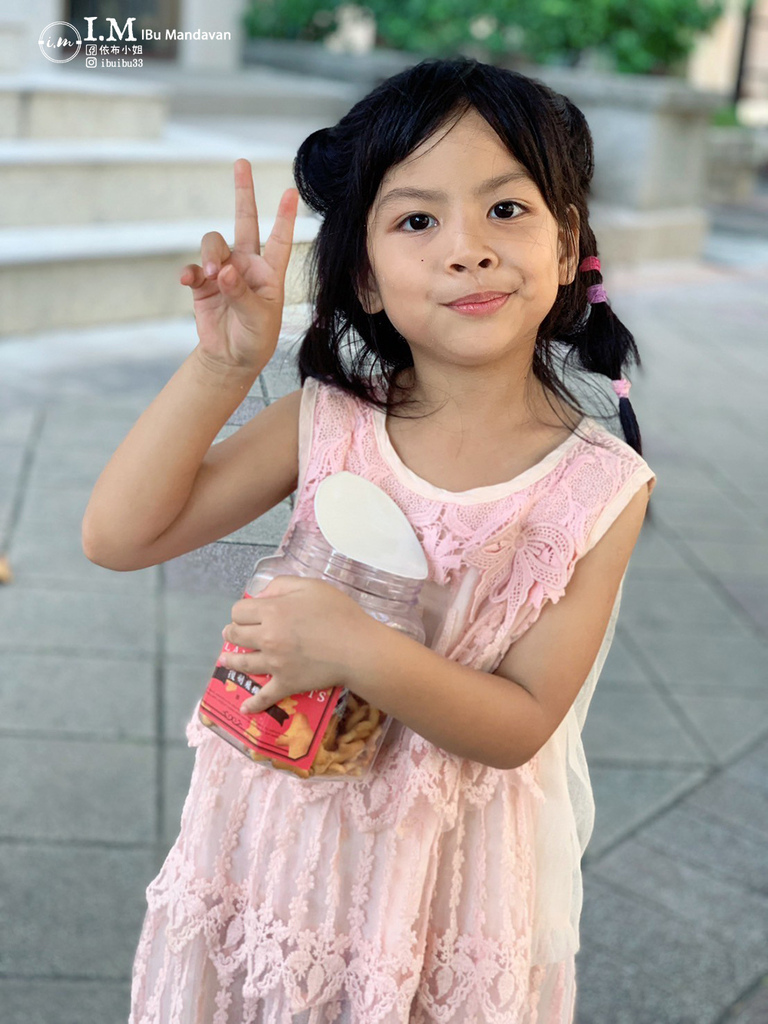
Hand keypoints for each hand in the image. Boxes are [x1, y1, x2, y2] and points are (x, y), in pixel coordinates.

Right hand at [180, 158, 298, 372]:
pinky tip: (189, 280)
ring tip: (214, 275)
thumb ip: (241, 294)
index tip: (291, 191)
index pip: (280, 239)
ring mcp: (223, 271)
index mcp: (269, 272)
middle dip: (243, 193)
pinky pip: (193, 268)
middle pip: (244, 222)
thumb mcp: (258, 320)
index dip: (285, 216)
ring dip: (212, 254)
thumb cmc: (255, 339)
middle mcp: (247, 265)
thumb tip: (224, 271)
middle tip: (242, 164)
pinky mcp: (203, 284)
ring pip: (214, 243)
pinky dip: (190, 271)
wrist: (231, 358)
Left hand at [220, 576, 371, 713]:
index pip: (238, 611)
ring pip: (243, 664)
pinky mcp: (286, 683)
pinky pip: (265, 696)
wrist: (358, 648)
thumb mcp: (311, 586)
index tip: (248, 613)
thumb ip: (281, 585)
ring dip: (230, 662)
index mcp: (271, 612)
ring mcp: (274, 664)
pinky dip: (253, 704)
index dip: (241, 611)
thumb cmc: (339, 613)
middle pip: (235, 635)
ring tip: (224, 661)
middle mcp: (266, 638)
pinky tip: (244, 708)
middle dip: (231, 633)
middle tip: (233, 634)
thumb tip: (261, 596)